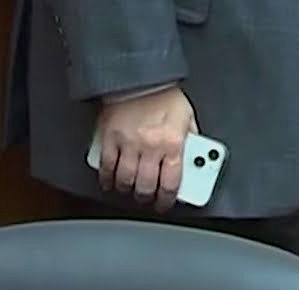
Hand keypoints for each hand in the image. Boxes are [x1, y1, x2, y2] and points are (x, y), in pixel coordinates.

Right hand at [95, 85, 197, 212]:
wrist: (139, 76)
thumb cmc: (163, 94)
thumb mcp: (186, 116)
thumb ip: (189, 138)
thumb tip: (192, 157)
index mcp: (172, 143)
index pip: (171, 183)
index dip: (167, 200)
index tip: (164, 203)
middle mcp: (150, 147)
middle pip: (146, 186)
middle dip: (146, 197)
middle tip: (146, 198)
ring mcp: (128, 144)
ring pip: (125, 180)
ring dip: (127, 189)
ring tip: (129, 189)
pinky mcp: (110, 139)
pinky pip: (106, 167)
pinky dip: (107, 178)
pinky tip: (109, 182)